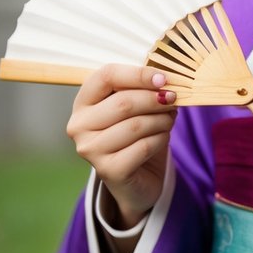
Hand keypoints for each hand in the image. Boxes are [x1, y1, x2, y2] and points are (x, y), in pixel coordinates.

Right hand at [66, 65, 176, 228]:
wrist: (136, 178)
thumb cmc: (135, 134)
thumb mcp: (136, 105)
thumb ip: (144, 88)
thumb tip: (165, 79)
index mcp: (83, 102)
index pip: (106, 76)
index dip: (138, 74)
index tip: (164, 78)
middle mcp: (79, 126)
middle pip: (123, 102)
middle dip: (155, 99)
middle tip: (173, 99)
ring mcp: (90, 150)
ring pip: (135, 125)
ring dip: (161, 119)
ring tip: (170, 118)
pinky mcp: (108, 170)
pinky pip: (143, 146)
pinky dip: (161, 139)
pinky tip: (163, 138)